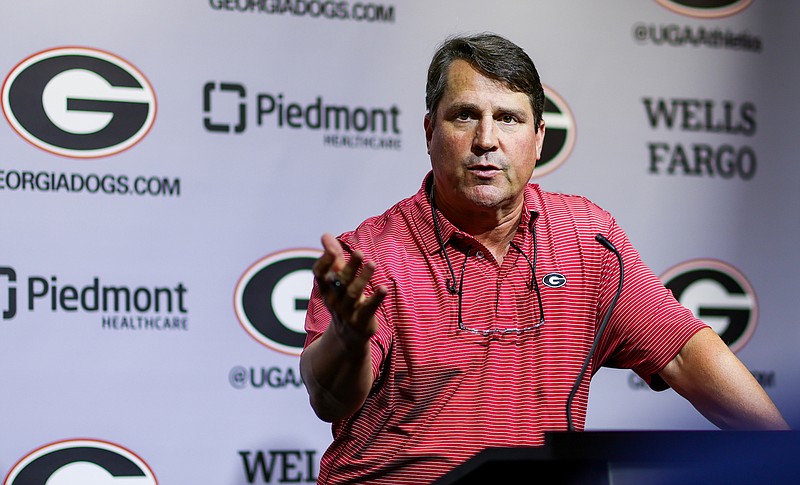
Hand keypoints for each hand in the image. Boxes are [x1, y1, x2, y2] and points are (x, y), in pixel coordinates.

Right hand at [313, 233, 386, 347]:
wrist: (347, 335)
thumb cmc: (343, 299)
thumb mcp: (337, 280)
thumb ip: (333, 257)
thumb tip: (325, 235)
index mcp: (325, 288)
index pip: (319, 274)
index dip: (324, 262)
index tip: (332, 249)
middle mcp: (333, 299)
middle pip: (340, 281)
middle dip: (349, 267)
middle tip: (359, 252)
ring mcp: (346, 312)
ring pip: (353, 293)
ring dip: (363, 278)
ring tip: (372, 264)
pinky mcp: (361, 321)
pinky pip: (368, 309)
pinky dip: (376, 298)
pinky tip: (384, 288)